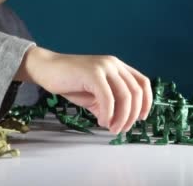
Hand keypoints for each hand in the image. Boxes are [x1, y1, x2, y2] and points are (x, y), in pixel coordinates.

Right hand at [17, 46, 152, 133]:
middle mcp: (114, 64)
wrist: (46, 69)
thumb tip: (118, 121)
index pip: (142, 83)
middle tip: (120, 129)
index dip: (146, 102)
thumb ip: (108, 105)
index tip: (140, 119)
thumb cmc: (69, 81)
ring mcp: (104, 67)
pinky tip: (101, 121)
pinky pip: (108, 98)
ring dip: (121, 118)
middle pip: (136, 93)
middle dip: (131, 116)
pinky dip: (108, 113)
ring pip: (125, 97)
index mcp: (117, 66)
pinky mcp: (93, 73)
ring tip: (111, 128)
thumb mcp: (93, 95)